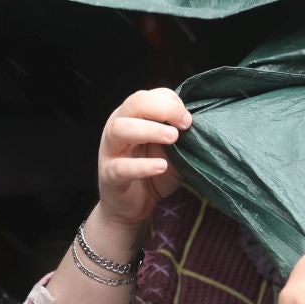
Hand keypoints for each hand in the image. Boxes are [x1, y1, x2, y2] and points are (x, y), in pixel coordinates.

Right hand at [94, 87, 191, 231]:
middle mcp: (117, 127)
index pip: (147, 96)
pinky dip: (142, 166)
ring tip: (173, 138)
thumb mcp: (170, 148)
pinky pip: (122, 167)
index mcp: (131, 116)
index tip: (188, 118)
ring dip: (149, 130)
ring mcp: (110, 151)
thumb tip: (195, 121)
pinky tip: (161, 166)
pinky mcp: (109, 175)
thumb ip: (178, 133)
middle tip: (184, 124)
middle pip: (133, 104)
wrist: (131, 207)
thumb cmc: (152, 172)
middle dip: (162, 109)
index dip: (170, 102)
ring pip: (121, 129)